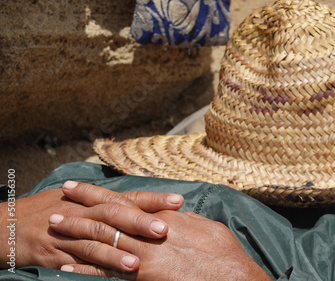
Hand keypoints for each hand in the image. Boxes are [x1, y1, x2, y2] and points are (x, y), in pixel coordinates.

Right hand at [0, 181, 183, 271]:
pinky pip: (75, 262)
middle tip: (164, 229)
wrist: (7, 224)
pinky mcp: (53, 253)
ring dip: (116, 251)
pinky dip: (90, 269)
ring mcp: (67, 233)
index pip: (128, 196)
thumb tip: (145, 206)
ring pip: (94, 240)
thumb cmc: (49, 211)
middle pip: (113, 214)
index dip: (153, 198)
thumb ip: (109, 205)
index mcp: (92, 200)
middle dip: (139, 221)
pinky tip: (107, 275)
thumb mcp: (79, 202)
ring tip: (137, 262)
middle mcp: (82, 212)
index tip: (178, 200)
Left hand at [51, 211, 271, 280]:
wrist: (232, 277)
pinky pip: (107, 271)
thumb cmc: (223, 253)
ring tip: (55, 228)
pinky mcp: (143, 275)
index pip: (124, 199)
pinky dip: (86, 267)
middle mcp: (150, 231)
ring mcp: (144, 253)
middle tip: (57, 202)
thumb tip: (172, 214)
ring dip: (77, 233)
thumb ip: (182, 220)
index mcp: (164, 216)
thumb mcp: (204, 227)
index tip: (78, 186)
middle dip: (80, 208)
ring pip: (103, 238)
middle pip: (108, 215)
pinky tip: (68, 266)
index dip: (98, 193)